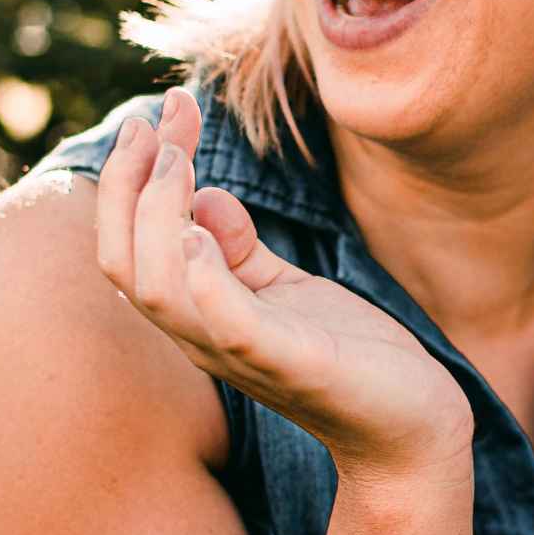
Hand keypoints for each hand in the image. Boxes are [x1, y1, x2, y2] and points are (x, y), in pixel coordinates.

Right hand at [97, 87, 474, 485]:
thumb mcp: (285, 289)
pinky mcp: (290, 363)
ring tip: (180, 160)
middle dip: (127, 184)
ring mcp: (241, 353)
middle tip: (158, 120)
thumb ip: (239, 249)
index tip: (164, 110)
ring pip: (156, 289)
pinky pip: (227, 323)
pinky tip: (202, 227)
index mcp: (197, 314)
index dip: (132, 175)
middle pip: (122, 262)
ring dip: (158, 215)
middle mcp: (202, 337)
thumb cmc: (347, 355)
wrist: (411, 424)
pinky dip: (205, 276)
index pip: (129, 243)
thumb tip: (202, 196)